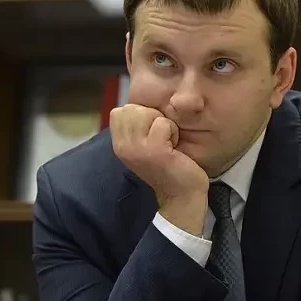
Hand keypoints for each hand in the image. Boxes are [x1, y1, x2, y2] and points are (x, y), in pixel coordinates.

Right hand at [110, 104, 208, 234]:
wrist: (182, 195)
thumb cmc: (169, 166)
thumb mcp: (144, 144)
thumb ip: (136, 126)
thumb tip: (138, 105)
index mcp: (118, 144)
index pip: (122, 110)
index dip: (143, 116)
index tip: (152, 137)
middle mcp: (122, 146)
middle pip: (133, 108)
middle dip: (153, 118)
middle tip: (161, 141)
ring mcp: (135, 149)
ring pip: (147, 112)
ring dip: (163, 124)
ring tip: (167, 144)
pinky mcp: (152, 151)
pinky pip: (163, 123)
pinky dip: (173, 132)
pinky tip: (174, 149)